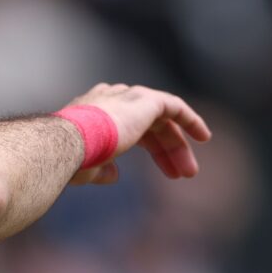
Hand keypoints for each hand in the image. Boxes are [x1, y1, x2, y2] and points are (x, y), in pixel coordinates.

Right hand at [66, 83, 211, 184]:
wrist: (68, 143)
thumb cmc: (71, 158)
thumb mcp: (88, 166)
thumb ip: (103, 167)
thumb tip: (115, 175)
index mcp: (94, 111)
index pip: (128, 127)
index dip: (149, 149)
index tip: (162, 172)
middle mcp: (111, 99)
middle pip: (148, 125)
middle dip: (164, 151)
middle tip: (179, 174)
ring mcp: (128, 97)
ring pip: (161, 120)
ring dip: (176, 145)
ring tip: (189, 171)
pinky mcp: (145, 99)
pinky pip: (174, 107)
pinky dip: (190, 120)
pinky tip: (203, 137)